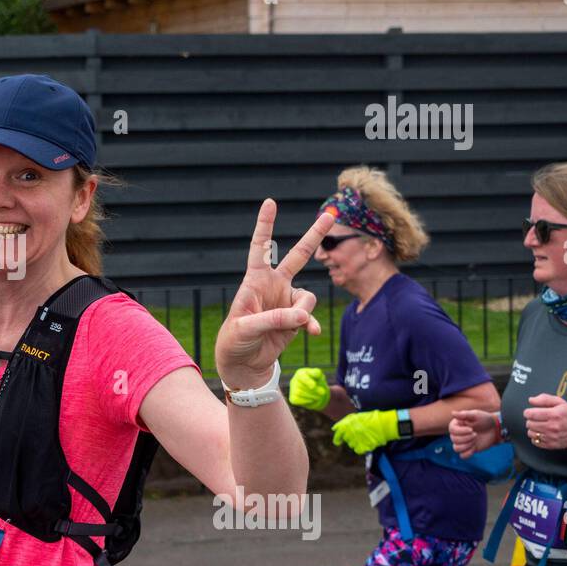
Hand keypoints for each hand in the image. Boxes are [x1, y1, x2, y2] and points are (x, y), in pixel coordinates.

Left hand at [214, 200, 333, 388]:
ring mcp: (287, 300)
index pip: (260, 248)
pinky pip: (311, 316)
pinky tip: (312, 332)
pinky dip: (312, 324)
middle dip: (315, 235)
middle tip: (331, 214)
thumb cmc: (235, 340)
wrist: (244, 363)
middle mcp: (274, 285)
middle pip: (298, 255)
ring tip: (292, 325)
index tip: (271, 202)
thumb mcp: (247, 328)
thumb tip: (303, 315)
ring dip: (303, 310)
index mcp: (255, 280)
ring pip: (308, 296)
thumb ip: (274, 319)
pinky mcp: (296, 318)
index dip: (265, 225)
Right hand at [288, 367, 330, 410]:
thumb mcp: (319, 376)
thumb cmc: (317, 381)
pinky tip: (311, 399)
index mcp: (301, 373)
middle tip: (323, 392)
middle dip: (314, 390)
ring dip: (311, 396)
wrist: (316, 392)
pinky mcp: (292, 398)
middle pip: (301, 385)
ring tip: (319, 396)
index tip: (314, 386)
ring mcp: (292, 389)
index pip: (302, 376)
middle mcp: (294, 380)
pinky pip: (297, 400)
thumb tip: (313, 387)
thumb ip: (317, 376)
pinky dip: (306, 400)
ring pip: (299, 392)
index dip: (307, 381)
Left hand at [331, 410, 399, 454]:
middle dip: (350, 438)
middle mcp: (349, 433)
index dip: (337, 439)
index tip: (338, 442)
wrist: (383, 424)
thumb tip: (334, 428)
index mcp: (346, 425)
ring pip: (352, 445)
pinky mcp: (363, 447)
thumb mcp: (355, 417)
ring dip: (356, 443)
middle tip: (359, 434)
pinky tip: (366, 443)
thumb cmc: (370, 418)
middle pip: (346, 440)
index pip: (337, 435)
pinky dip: (361, 448)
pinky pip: (358, 450)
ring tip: (364, 437)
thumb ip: (344, 423)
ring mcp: (356, 440)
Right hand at [449, 409, 498, 457]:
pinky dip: (467, 453)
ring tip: (475, 440)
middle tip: (476, 434)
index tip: (472, 429)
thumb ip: (464, 414)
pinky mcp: (468, 449)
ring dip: (466, 445)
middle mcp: (457, 434)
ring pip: (456, 448)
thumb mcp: (475, 415)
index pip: (452, 430)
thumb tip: (452, 413)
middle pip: (454, 439)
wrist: (494, 428)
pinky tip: (474, 448)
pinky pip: (463, 455)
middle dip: (466, 438)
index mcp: (457, 425)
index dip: (461, 431)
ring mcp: (463, 442)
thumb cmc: (484, 419)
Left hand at [524, 394, 566, 449]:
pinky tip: (542, 433)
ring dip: (533, 429)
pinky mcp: (550, 445)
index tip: (531, 412)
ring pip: (530, 433)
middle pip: (529, 423)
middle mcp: (552, 426)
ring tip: (540, 426)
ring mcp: (551, 437)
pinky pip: (534, 441)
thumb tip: (531, 400)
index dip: (528, 412)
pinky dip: (536, 438)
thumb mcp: (560, 402)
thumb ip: (544, 399)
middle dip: (531, 420)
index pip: (530, 414)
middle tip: (538, 419)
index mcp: (554, 414)